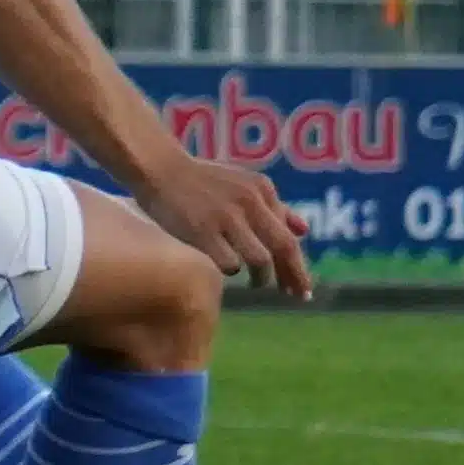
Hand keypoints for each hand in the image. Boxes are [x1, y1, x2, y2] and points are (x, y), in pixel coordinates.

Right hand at [136, 151, 314, 300]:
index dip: (299, 265)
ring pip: (260, 260)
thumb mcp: (244, 184)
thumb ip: (274, 206)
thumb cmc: (201, 180)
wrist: (159, 168)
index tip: (303, 289)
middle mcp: (249, 201)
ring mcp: (226, 217)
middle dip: (293, 276)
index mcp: (262, 189)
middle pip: (283, 248)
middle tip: (295, 296)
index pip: (289, 235)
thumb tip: (303, 230)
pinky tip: (225, 268)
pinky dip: (231, 270)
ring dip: (260, 277)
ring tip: (255, 283)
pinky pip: (229, 263)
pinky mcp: (203, 230)